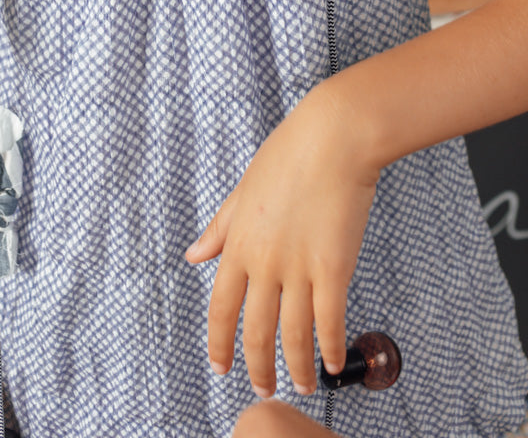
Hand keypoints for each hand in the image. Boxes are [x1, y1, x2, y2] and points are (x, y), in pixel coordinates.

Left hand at [184, 83, 377, 400]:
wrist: (334, 137)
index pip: (220, 307)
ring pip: (293, 335)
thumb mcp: (244, 189)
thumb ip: (220, 227)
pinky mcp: (334, 268)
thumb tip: (193, 255)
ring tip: (301, 385)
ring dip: (296, 367)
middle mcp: (264, 262)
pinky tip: (331, 362)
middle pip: (255, 330)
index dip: (218, 343)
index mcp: (239, 243)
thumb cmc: (292, 154)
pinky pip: (329, 320)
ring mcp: (299, 267)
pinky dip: (329, 348)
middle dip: (258, 367)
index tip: (220, 367)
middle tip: (263, 389)